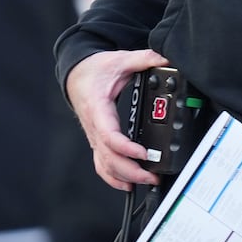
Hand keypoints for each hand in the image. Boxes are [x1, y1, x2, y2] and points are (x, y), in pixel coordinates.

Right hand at [66, 48, 168, 190]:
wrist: (76, 74)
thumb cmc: (95, 70)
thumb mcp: (120, 60)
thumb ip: (143, 58)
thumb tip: (165, 57)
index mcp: (98, 108)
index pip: (109, 135)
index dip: (126, 148)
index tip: (144, 153)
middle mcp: (94, 127)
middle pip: (108, 158)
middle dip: (130, 171)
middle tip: (152, 175)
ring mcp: (94, 137)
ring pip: (104, 165)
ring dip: (124, 177)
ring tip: (145, 181)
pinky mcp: (97, 141)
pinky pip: (102, 165)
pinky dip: (113, 178)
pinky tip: (127, 185)